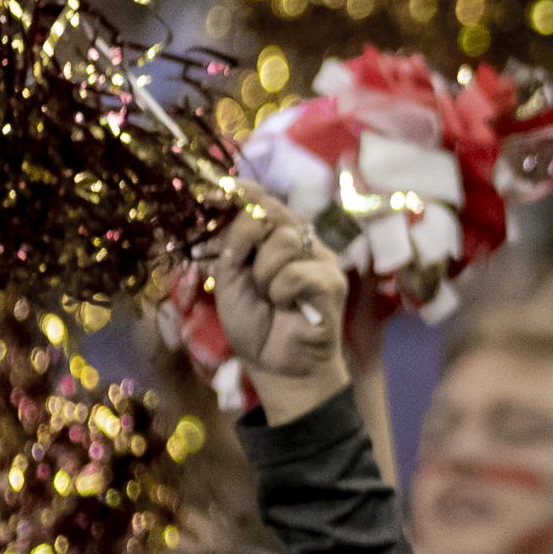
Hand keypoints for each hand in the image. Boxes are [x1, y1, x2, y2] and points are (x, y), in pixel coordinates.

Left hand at [193, 189, 352, 426]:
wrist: (275, 365)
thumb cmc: (253, 324)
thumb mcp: (230, 279)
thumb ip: (234, 244)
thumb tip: (239, 209)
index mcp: (276, 240)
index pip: (264, 202)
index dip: (244, 192)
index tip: (221, 189)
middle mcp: (301, 243)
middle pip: (272, 212)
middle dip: (247, 238)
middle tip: (244, 268)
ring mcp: (320, 259)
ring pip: (284, 240)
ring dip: (264, 272)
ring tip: (269, 297)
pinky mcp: (331, 281)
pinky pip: (295, 272)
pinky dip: (280, 291)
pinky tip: (285, 306)